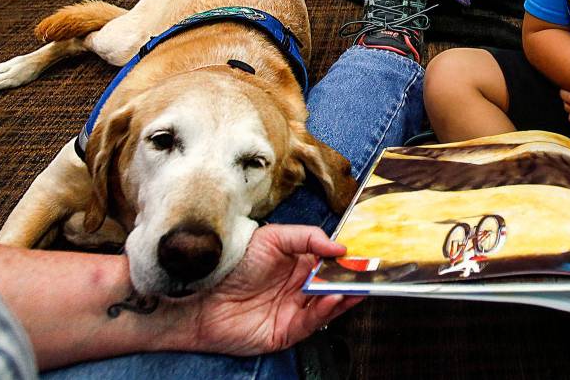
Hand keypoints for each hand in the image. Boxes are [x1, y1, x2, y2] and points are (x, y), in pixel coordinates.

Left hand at [186, 225, 361, 355]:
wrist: (200, 294)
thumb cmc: (231, 262)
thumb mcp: (272, 237)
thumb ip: (307, 237)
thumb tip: (338, 245)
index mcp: (299, 263)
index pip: (331, 261)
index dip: (348, 259)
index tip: (364, 254)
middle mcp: (299, 287)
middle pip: (334, 284)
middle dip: (352, 278)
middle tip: (369, 271)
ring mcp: (294, 310)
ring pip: (328, 304)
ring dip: (345, 295)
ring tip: (356, 284)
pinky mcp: (286, 331)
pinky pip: (312, 322)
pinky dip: (326, 311)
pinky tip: (334, 297)